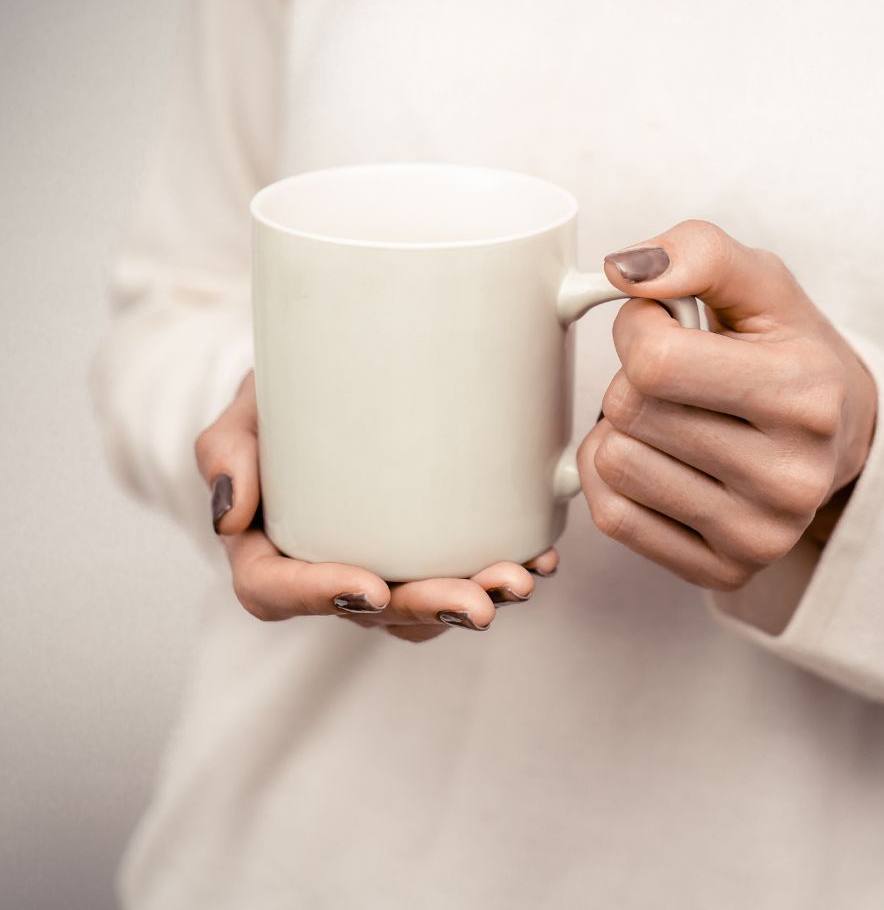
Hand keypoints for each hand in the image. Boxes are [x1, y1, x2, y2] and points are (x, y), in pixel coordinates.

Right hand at [195, 372, 557, 641]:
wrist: (322, 390)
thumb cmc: (275, 409)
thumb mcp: (241, 415)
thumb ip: (224, 452)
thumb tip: (230, 512)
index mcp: (269, 551)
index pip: (279, 592)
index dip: (324, 597)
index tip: (371, 587)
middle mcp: (327, 571)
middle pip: (372, 611)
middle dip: (430, 609)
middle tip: (482, 602)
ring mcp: (380, 564)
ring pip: (424, 605)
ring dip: (477, 597)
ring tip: (522, 579)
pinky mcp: (423, 548)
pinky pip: (458, 572)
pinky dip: (500, 568)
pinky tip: (540, 558)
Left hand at [578, 220, 876, 591]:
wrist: (837, 438)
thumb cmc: (788, 352)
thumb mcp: (762, 284)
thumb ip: (698, 252)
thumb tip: (623, 269)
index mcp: (805, 395)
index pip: (654, 361)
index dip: (637, 328)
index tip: (662, 326)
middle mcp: (790, 478)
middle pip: (627, 412)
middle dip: (634, 381)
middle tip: (678, 382)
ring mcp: (758, 534)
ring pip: (612, 465)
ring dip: (621, 431)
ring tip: (672, 421)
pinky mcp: (724, 570)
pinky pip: (612, 517)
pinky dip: (613, 480)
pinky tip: (655, 461)